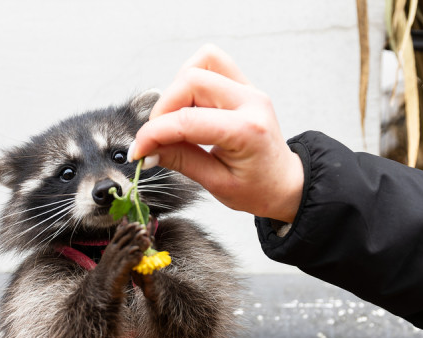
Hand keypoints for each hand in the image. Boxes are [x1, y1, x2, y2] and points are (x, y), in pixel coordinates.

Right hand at [131, 44, 303, 222]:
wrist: (284, 183)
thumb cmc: (257, 189)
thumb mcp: (216, 183)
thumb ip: (180, 160)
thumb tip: (147, 149)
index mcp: (248, 130)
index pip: (187, 120)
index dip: (154, 134)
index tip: (139, 151)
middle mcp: (250, 101)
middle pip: (190, 80)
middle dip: (162, 109)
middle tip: (155, 137)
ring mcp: (248, 89)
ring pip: (200, 63)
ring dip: (177, 90)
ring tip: (173, 121)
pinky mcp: (243, 85)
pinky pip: (211, 64)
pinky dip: (190, 80)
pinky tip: (187, 107)